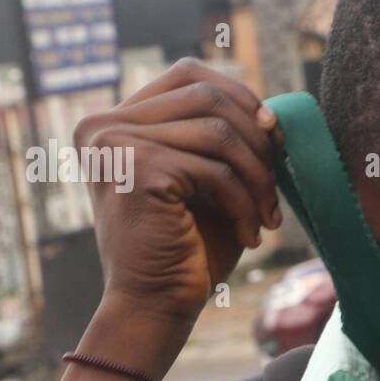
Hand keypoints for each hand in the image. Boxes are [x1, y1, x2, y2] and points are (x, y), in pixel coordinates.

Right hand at [74, 58, 282, 323]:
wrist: (156, 305)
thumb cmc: (188, 246)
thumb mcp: (207, 178)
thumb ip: (224, 135)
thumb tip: (271, 109)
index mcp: (114, 121)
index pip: (188, 75)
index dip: (240, 96)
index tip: (273, 136)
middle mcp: (103, 125)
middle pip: (207, 96)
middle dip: (257, 139)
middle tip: (276, 185)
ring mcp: (115, 144)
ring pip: (219, 131)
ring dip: (258, 177)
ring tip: (266, 216)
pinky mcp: (137, 169)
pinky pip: (217, 169)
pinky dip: (245, 203)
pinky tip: (250, 236)